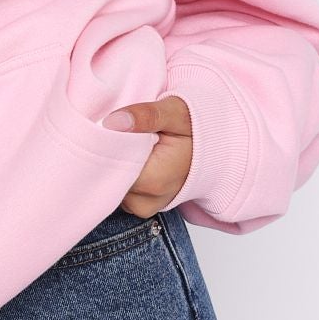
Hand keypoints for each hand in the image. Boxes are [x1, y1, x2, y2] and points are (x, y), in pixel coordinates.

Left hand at [102, 94, 192, 215]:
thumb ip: (146, 115)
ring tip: (130, 144)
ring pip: (110, 184)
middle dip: (106, 154)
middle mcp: (146, 200)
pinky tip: (132, 157)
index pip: (107, 164)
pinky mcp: (142, 206)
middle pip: (106, 177)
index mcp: (153, 180)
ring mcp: (143, 207)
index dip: (101, 144)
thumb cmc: (196, 128)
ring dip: (113, 164)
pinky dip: (120, 174)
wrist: (218, 149)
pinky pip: (118, 191)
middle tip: (117, 130)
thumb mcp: (175, 112)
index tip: (105, 124)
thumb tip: (111, 122)